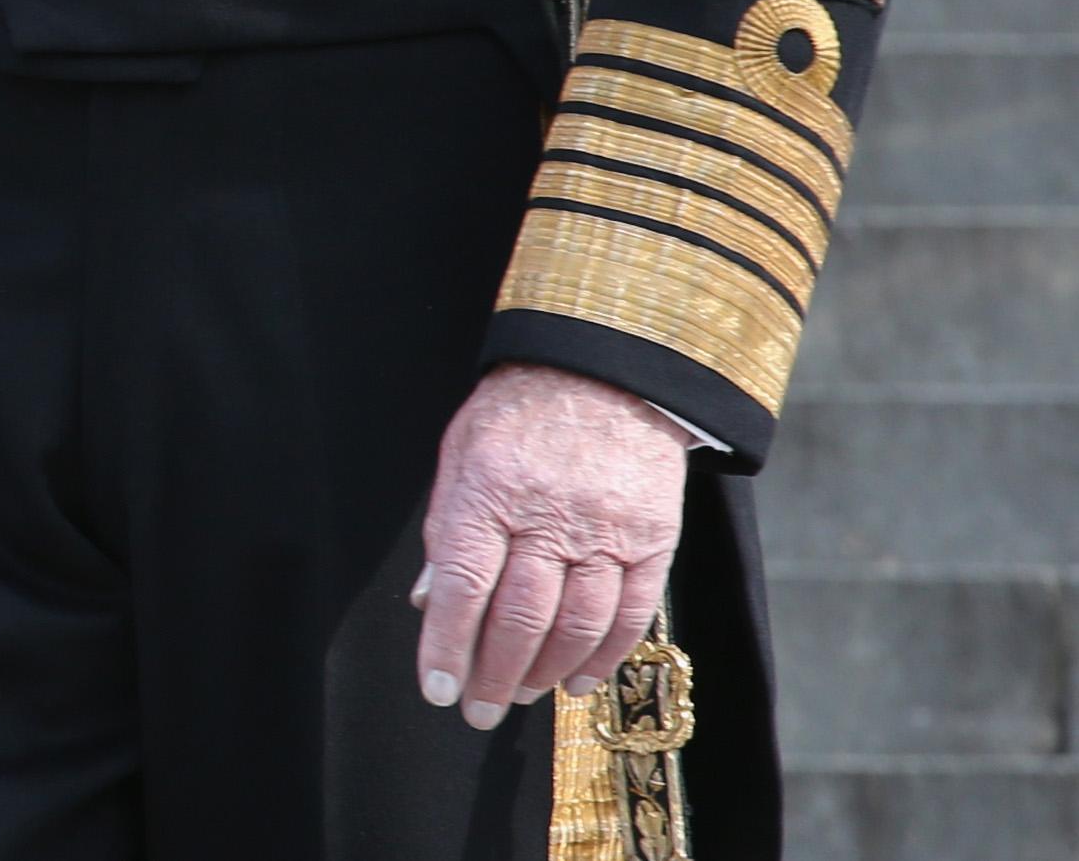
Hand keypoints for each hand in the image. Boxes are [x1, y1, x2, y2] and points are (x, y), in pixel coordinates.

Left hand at [413, 363, 692, 727]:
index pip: (461, 584)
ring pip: (576, 624)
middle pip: (520, 615)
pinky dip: (602, 656)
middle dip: (494, 674)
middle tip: (477, 709)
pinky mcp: (652, 540)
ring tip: (520, 694)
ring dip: (545, 672)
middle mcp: (548, 516)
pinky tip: (578, 679)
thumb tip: (427, 601)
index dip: (447, 644)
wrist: (606, 370)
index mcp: (489, 491)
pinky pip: (630, 614)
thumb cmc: (518, 413)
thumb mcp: (461, 453)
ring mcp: (605, 531)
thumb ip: (445, 527)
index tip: (437, 689)